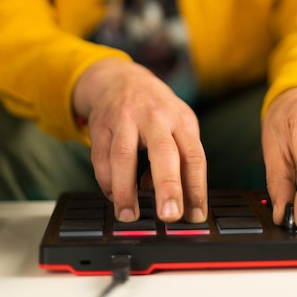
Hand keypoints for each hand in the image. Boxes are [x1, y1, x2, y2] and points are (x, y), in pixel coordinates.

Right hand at [72, 58, 206, 223]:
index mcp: (180, 119)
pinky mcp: (100, 124)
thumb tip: (179, 201)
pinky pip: (101, 158)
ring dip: (126, 190)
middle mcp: (154, 117)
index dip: (196, 188)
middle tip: (170, 215)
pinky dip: (107, 182)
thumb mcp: (178, 126)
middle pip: (163, 152)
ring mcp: (125, 118)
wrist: (121, 80)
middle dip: (168, 186)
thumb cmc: (156, 111)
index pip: (193, 156)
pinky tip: (114, 195)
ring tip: (129, 215)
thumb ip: (180, 160)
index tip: (195, 216)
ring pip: (123, 156)